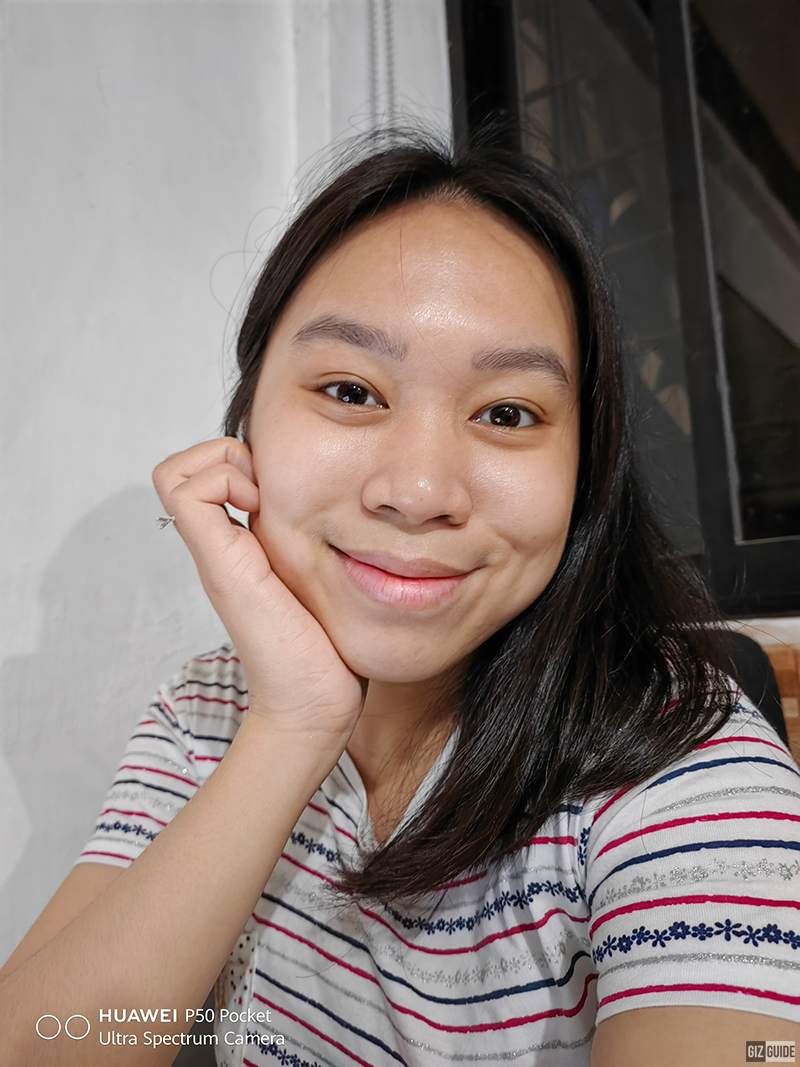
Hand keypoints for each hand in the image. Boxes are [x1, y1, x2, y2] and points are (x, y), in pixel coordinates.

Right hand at [153, 438, 365, 749]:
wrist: (313, 704)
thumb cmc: (325, 650)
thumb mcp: (321, 580)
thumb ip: (317, 553)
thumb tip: (348, 517)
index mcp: (241, 548)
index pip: (207, 475)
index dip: (237, 462)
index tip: (280, 488)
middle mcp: (220, 548)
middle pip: (183, 468)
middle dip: (225, 455)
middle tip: (268, 487)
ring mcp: (215, 555)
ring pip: (177, 473)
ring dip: (222, 466)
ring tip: (264, 498)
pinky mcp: (220, 563)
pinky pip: (189, 494)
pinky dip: (223, 482)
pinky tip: (263, 510)